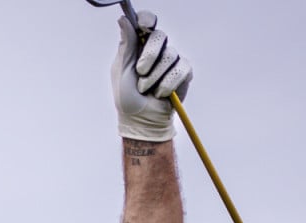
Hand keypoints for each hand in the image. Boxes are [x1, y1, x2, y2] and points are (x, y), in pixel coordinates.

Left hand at [111, 10, 192, 141]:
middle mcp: (157, 50)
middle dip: (149, 55)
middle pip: (160, 35)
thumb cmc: (127, 98)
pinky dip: (168, 84)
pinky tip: (160, 94)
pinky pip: (181, 69)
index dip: (147, 19)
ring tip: (146, 90)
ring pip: (170, 55)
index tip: (143, 26)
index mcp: (139, 45)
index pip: (147, 22)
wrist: (142, 121)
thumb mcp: (122, 71)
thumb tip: (123, 19)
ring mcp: (172, 60)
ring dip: (155, 77)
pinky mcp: (184, 72)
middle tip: (140, 72)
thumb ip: (126, 45)